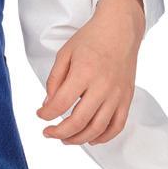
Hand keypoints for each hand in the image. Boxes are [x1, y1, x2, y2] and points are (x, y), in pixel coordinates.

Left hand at [40, 0, 145, 145]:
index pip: (60, 103)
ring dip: (78, 139)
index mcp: (84, 72)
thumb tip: (49, 104)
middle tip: (48, 133)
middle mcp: (102, 86)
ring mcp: (117, 94)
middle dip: (59, 132)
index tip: (40, 115)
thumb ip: (54, 79)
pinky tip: (91, 138)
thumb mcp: (65, 53)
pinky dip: (104, 137)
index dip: (46, 114)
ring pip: (97, 128)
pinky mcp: (127, 98)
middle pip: (78, 121)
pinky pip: (117, 125)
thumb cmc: (92, 38)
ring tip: (65, 139)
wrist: (120, 29)